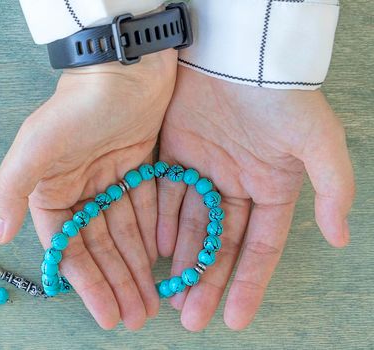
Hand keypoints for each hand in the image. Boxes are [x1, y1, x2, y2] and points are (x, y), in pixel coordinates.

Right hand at [0, 50, 177, 328]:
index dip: (88, 284)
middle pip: (100, 248)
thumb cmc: (74, 109)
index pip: (69, 248)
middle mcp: (78, 190)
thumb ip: (11, 192)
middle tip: (137, 318)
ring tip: (153, 303)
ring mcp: (109, 180)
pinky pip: (146, 211)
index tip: (108, 315)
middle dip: (118, 284)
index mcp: (50, 191)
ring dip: (137, 268)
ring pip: (125, 234)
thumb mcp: (34, 149)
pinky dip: (154, 237)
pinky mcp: (139, 168)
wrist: (121, 68)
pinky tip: (165, 263)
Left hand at [156, 67, 354, 330]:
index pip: (258, 248)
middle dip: (205, 280)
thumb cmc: (283, 98)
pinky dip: (158, 221)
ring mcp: (203, 170)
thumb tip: (340, 238)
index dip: (247, 283)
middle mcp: (236, 186)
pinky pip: (165, 195)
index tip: (233, 319)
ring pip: (188, 224)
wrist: (239, 53)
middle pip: (218, 243)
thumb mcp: (318, 144)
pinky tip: (152, 249)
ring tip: (167, 293)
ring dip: (179, 258)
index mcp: (271, 190)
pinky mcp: (174, 153)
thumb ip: (334, 190)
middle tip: (189, 316)